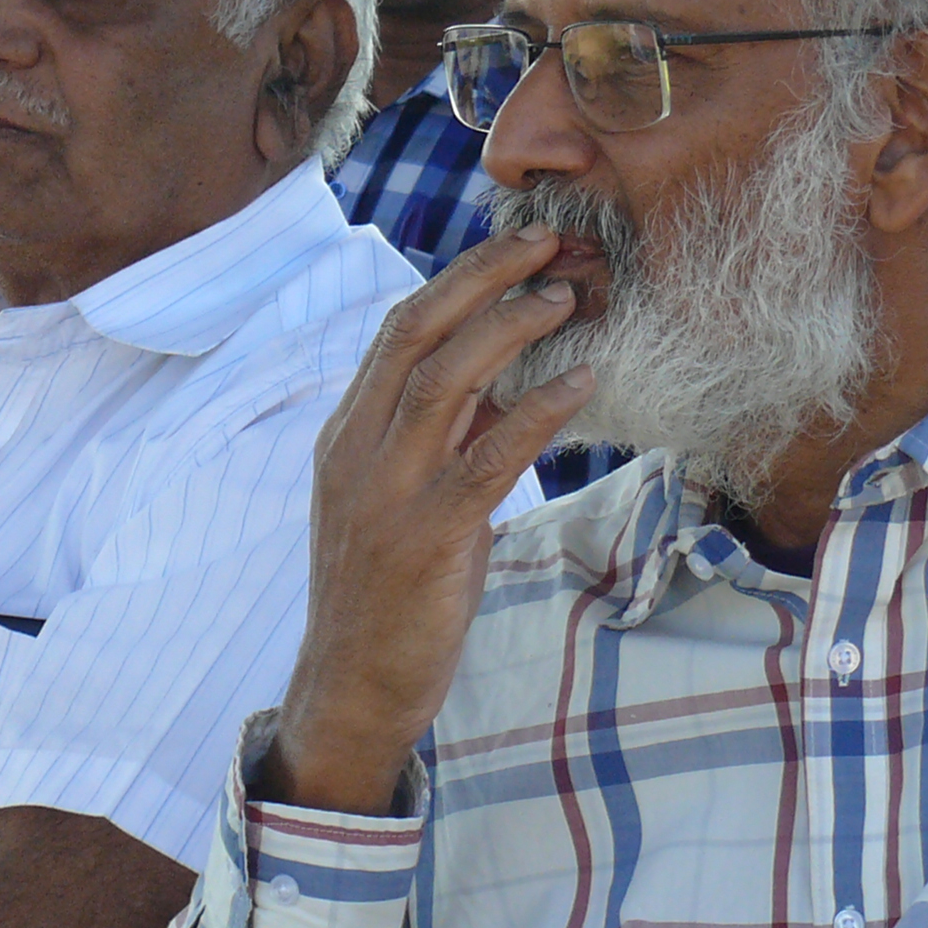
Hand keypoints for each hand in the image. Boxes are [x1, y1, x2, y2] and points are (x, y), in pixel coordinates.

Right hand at [264, 225, 590, 815]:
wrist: (352, 686)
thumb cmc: (386, 594)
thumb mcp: (399, 500)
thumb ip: (437, 440)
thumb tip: (502, 379)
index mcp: (346, 435)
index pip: (398, 331)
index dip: (459, 279)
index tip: (516, 247)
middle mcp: (356, 451)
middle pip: (416, 334)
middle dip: (483, 277)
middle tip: (548, 242)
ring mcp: (387, 492)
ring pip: (445, 381)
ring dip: (510, 330)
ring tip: (568, 298)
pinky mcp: (426, 537)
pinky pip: (486, 458)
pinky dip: (536, 412)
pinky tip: (581, 383)